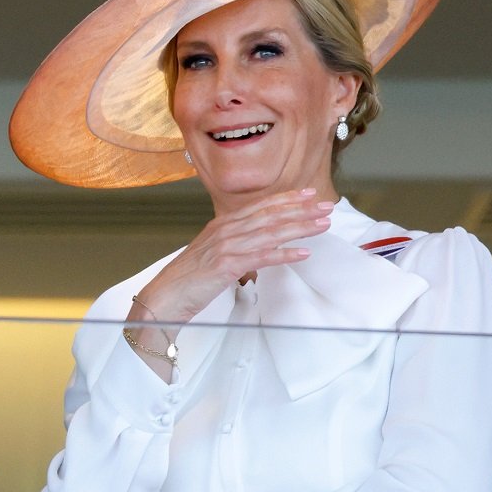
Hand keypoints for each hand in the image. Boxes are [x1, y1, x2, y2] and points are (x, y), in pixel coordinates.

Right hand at [126, 189, 332, 362]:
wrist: (165, 296)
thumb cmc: (188, 278)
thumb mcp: (211, 253)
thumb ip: (233, 243)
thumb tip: (256, 242)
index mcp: (222, 225)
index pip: (260, 206)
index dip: (286, 199)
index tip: (309, 195)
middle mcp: (225, 230)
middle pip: (270, 215)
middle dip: (300, 210)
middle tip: (326, 206)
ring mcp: (226, 246)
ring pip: (270, 232)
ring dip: (299, 227)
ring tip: (322, 225)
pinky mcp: (227, 265)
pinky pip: (262, 257)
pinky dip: (284, 253)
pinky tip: (303, 253)